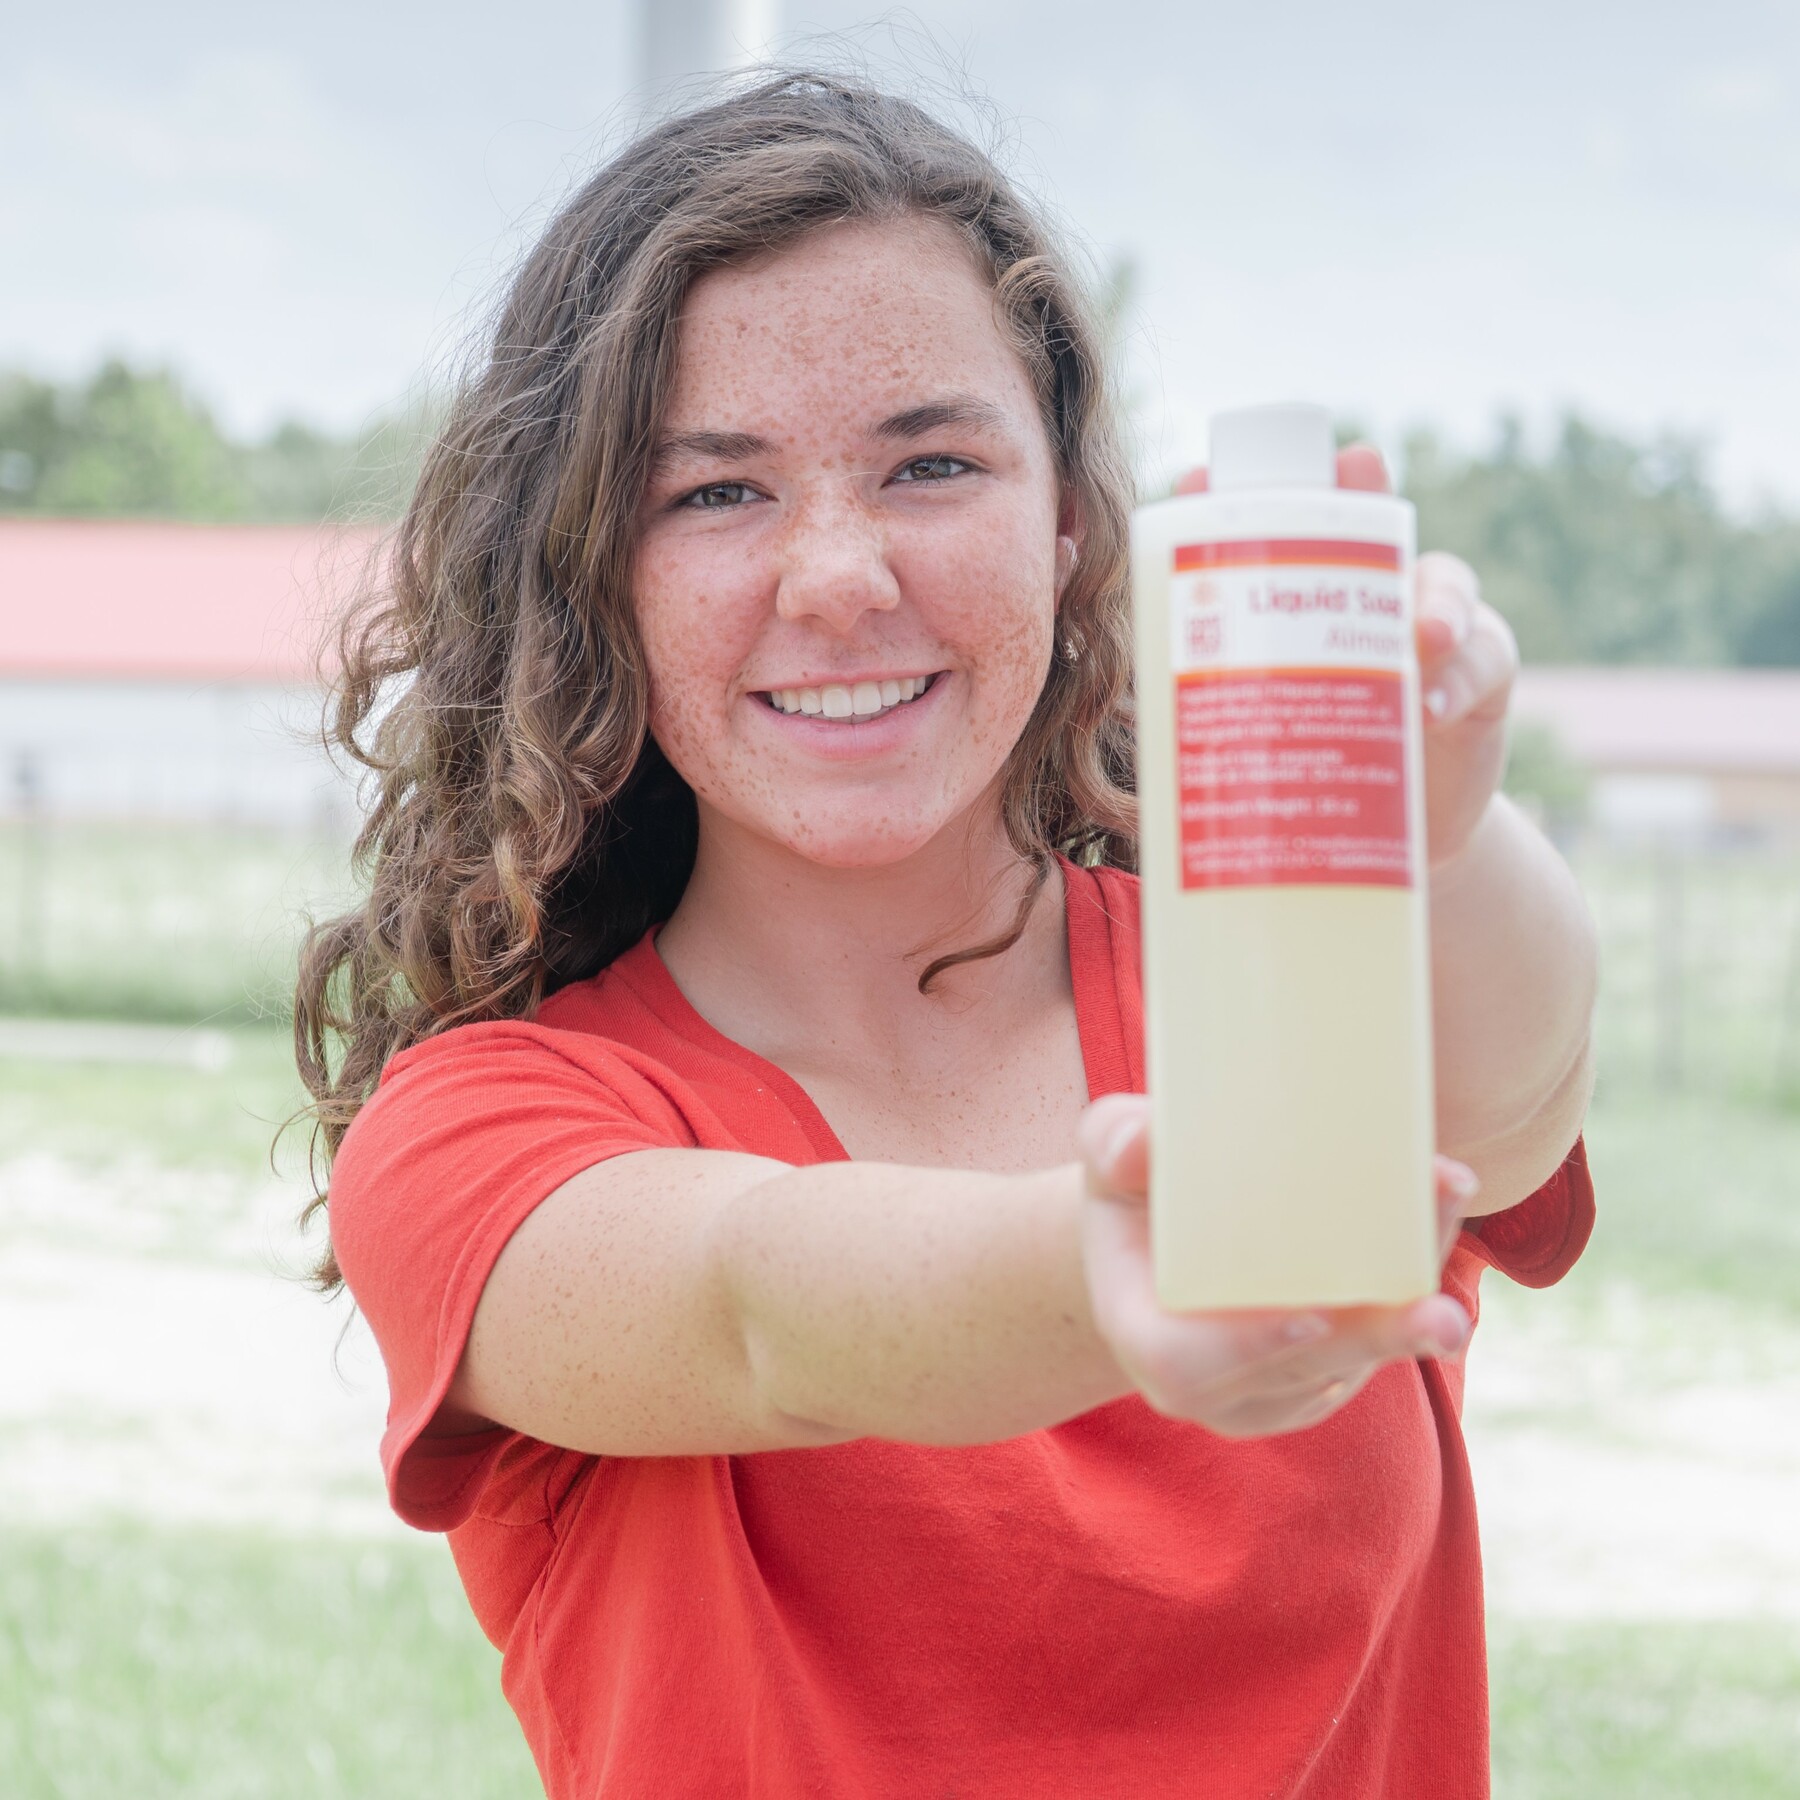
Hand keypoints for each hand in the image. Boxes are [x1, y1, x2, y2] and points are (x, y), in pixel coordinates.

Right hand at [1075, 1092, 1478, 1437]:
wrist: (1153, 1241)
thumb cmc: (1130, 1189)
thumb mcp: (1106, 1156)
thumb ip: (1114, 1142)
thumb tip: (1142, 1141)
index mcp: (1142, 1336)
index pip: (1188, 1363)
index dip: (1249, 1347)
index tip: (1309, 1317)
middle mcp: (1207, 1385)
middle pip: (1301, 1370)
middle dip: (1375, 1338)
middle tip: (1441, 1314)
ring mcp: (1268, 1395)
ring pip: (1352, 1358)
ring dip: (1411, 1296)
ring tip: (1448, 1210)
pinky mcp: (1318, 1383)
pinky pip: (1370, 1349)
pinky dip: (1409, 1286)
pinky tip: (1436, 1216)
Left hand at [1174, 445, 1518, 869]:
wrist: (1372, 841)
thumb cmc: (1297, 769)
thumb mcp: (1246, 729)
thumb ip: (1190, 695)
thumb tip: (1112, 684)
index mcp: (1301, 603)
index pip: (1277, 534)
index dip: (1247, 494)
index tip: (1200, 476)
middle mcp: (1368, 599)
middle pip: (1369, 529)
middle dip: (1362, 492)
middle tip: (1357, 466)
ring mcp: (1432, 635)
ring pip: (1443, 587)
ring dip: (1429, 601)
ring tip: (1419, 633)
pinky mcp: (1478, 686)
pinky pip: (1482, 668)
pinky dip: (1458, 683)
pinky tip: (1430, 708)